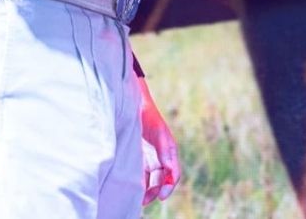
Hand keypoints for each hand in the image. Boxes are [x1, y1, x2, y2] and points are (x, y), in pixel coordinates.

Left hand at [138, 77, 180, 204]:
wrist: (132, 103)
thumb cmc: (146, 116)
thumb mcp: (158, 133)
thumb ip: (164, 150)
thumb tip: (170, 169)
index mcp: (169, 150)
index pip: (173, 174)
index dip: (169, 186)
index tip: (162, 196)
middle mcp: (162, 156)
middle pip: (161, 180)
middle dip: (155, 192)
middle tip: (144, 201)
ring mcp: (150, 158)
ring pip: (152, 180)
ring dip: (147, 190)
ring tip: (138, 200)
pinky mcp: (140, 158)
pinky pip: (142, 175)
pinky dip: (140, 184)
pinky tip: (132, 189)